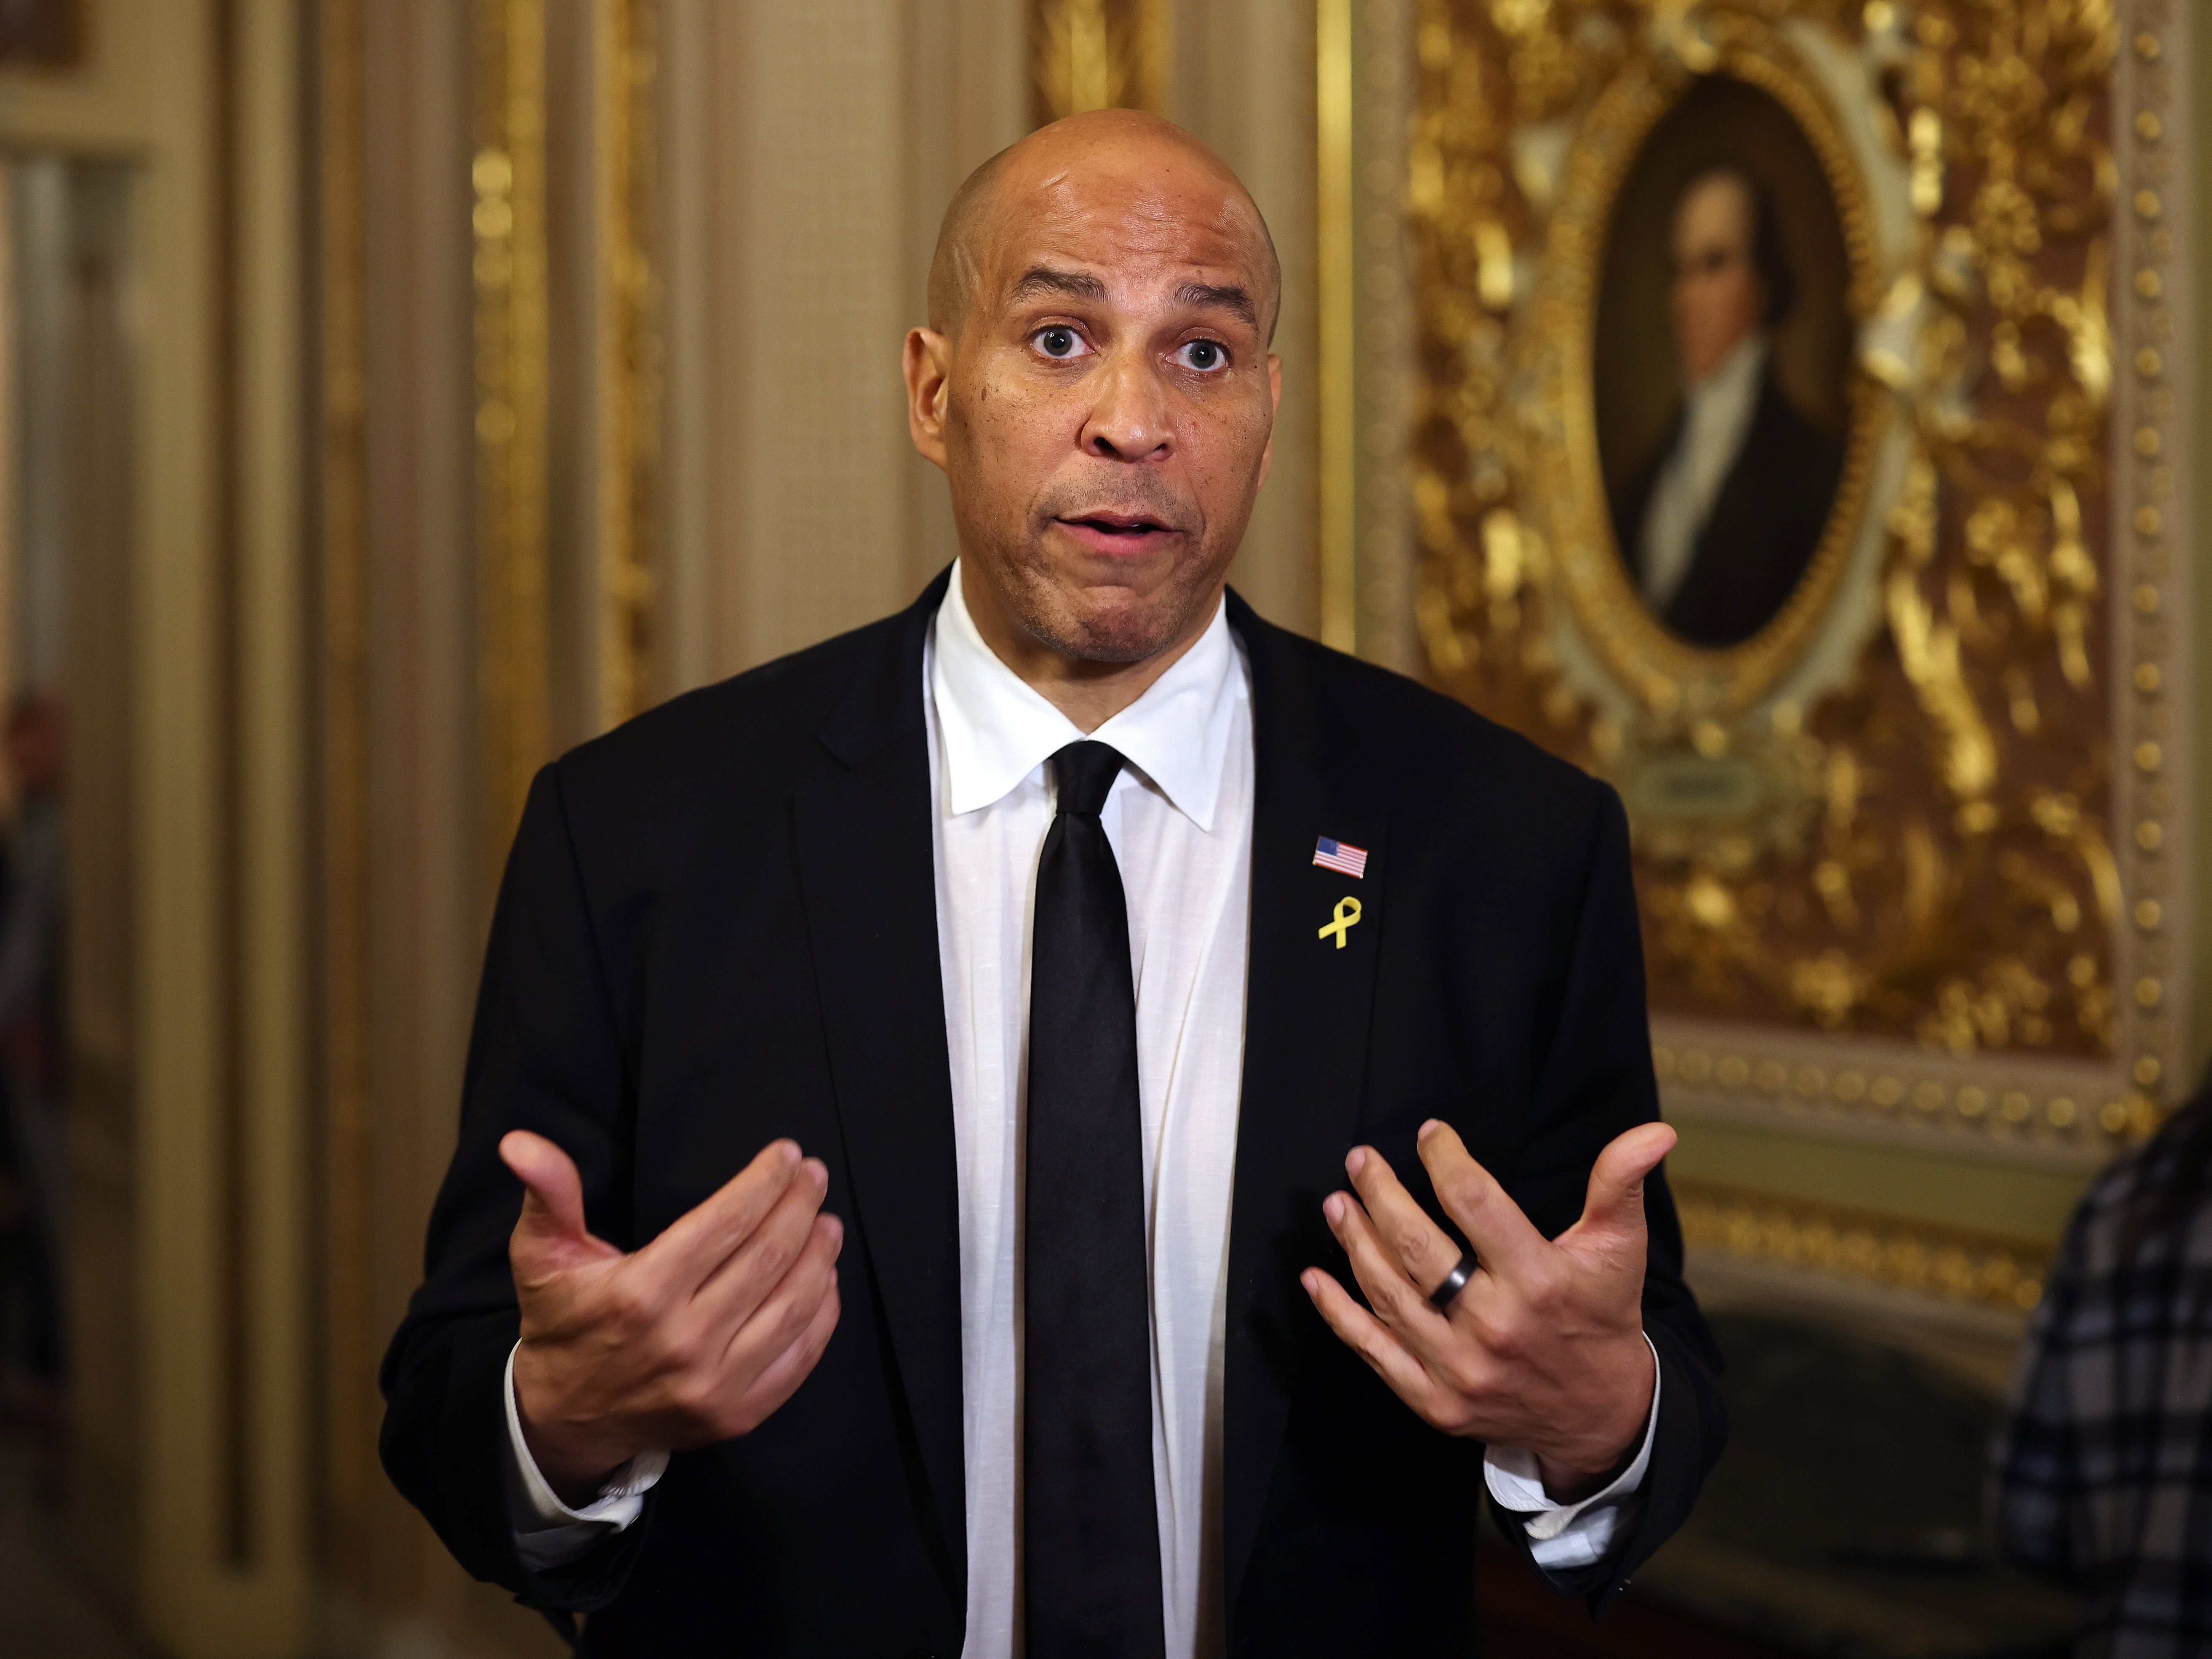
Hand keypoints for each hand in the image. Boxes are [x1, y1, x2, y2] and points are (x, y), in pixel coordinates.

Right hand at [502, 1131, 844, 1504]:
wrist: (565, 1419)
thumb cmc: (563, 1323)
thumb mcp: (542, 1255)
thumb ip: (547, 1195)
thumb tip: (522, 1143)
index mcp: (640, 1295)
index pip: (726, 1222)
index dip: (765, 1180)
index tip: (788, 1153)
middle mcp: (683, 1342)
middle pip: (768, 1256)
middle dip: (800, 1206)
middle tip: (815, 1177)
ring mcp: (714, 1385)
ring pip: (794, 1305)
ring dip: (820, 1256)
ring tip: (827, 1222)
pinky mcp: (736, 1415)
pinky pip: (800, 1357)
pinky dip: (822, 1313)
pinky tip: (824, 1279)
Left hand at [1301, 1119, 1670, 1498]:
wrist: (1601, 1415)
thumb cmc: (1602, 1315)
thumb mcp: (1620, 1248)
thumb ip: (1621, 1184)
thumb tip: (1655, 1131)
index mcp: (1540, 1281)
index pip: (1474, 1202)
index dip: (1445, 1159)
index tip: (1430, 1134)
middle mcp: (1496, 1326)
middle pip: (1419, 1249)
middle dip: (1381, 1196)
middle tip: (1360, 1160)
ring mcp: (1461, 1369)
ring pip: (1389, 1295)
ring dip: (1354, 1243)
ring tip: (1337, 1203)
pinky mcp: (1437, 1403)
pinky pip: (1375, 1352)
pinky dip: (1339, 1314)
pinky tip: (1315, 1278)